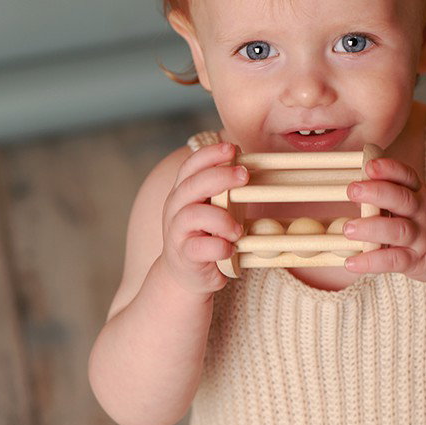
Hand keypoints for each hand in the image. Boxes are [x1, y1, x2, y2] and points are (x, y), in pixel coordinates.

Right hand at [160, 141, 247, 294]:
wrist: (186, 275)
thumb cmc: (207, 235)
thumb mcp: (215, 208)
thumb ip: (225, 190)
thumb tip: (249, 167)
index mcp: (184, 192)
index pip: (191, 166)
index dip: (210, 154)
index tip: (233, 148)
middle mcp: (176, 208)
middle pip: (192, 185)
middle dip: (220, 176)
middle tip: (244, 175)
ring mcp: (177, 232)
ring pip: (193, 215)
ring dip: (221, 218)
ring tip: (238, 229)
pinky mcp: (185, 256)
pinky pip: (199, 247)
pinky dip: (218, 246)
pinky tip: (230, 248)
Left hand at [343, 156, 425, 284]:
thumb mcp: (423, 201)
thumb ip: (395, 194)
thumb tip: (359, 189)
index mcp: (422, 194)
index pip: (407, 177)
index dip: (390, 169)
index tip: (370, 165)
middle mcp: (423, 214)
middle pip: (402, 200)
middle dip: (377, 193)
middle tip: (353, 190)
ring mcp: (421, 238)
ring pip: (398, 230)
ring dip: (372, 228)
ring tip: (349, 228)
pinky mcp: (418, 262)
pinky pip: (394, 261)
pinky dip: (372, 262)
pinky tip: (352, 263)